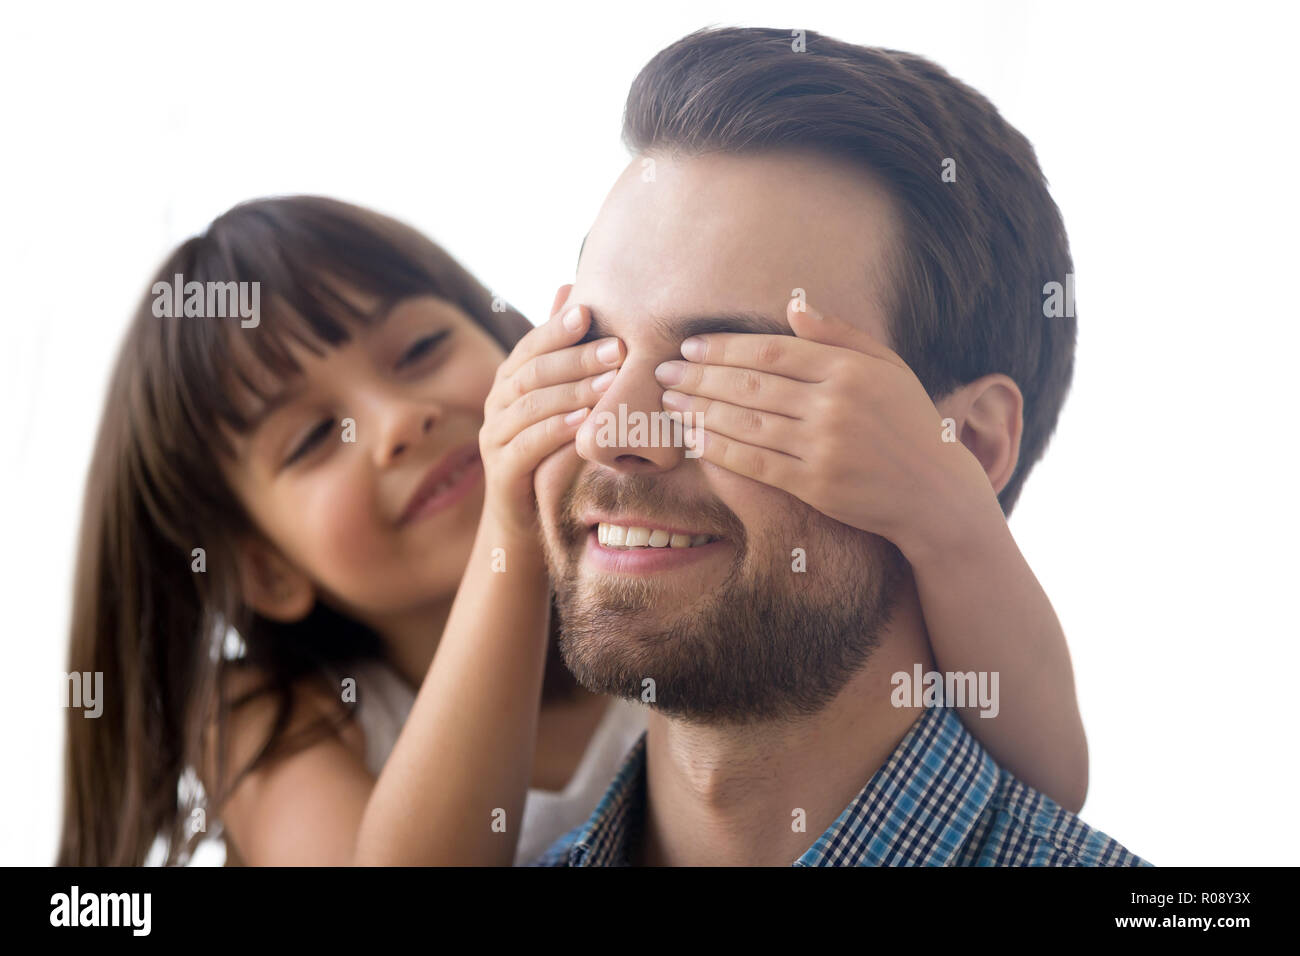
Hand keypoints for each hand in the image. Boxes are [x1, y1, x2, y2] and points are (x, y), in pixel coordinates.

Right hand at [480, 285, 624, 537]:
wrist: (525, 517)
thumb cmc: (551, 450)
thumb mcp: (559, 398)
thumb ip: (561, 349)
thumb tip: (569, 286)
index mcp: (510, 380)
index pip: (531, 346)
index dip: (558, 328)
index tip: (590, 311)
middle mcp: (496, 403)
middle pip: (534, 372)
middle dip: (577, 359)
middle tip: (618, 350)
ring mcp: (494, 437)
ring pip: (531, 406)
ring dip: (573, 392)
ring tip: (609, 385)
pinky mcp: (501, 471)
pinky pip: (528, 445)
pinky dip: (556, 431)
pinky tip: (582, 424)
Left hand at [655, 297, 994, 557]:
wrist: (934, 492)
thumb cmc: (909, 423)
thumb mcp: (887, 368)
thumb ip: (841, 335)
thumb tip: (794, 306)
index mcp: (849, 369)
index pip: (771, 352)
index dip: (725, 348)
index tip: (691, 346)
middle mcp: (834, 405)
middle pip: (750, 385)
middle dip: (699, 377)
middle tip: (664, 371)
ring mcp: (823, 446)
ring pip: (746, 422)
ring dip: (700, 411)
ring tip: (670, 402)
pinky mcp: (815, 485)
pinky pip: (756, 462)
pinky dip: (720, 449)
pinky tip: (694, 439)